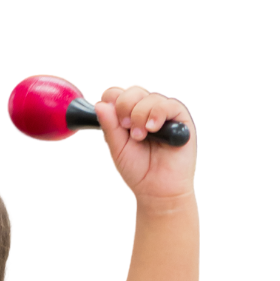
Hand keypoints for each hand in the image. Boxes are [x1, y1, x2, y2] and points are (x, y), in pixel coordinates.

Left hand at [94, 85, 196, 201]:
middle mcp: (145, 111)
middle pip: (132, 91)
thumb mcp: (117, 148)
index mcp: (127, 116)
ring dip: (140, 115)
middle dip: (125, 106)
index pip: (117, 94)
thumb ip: (109, 126)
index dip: (112, 100)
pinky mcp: (180, 118)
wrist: (157, 190)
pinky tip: (153, 129)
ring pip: (148, 97)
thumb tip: (99, 105)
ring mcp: (162, 113)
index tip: (113, 119)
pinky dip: (157, 114)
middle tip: (126, 128)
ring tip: (141, 136)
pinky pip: (167, 105)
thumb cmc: (137, 170)